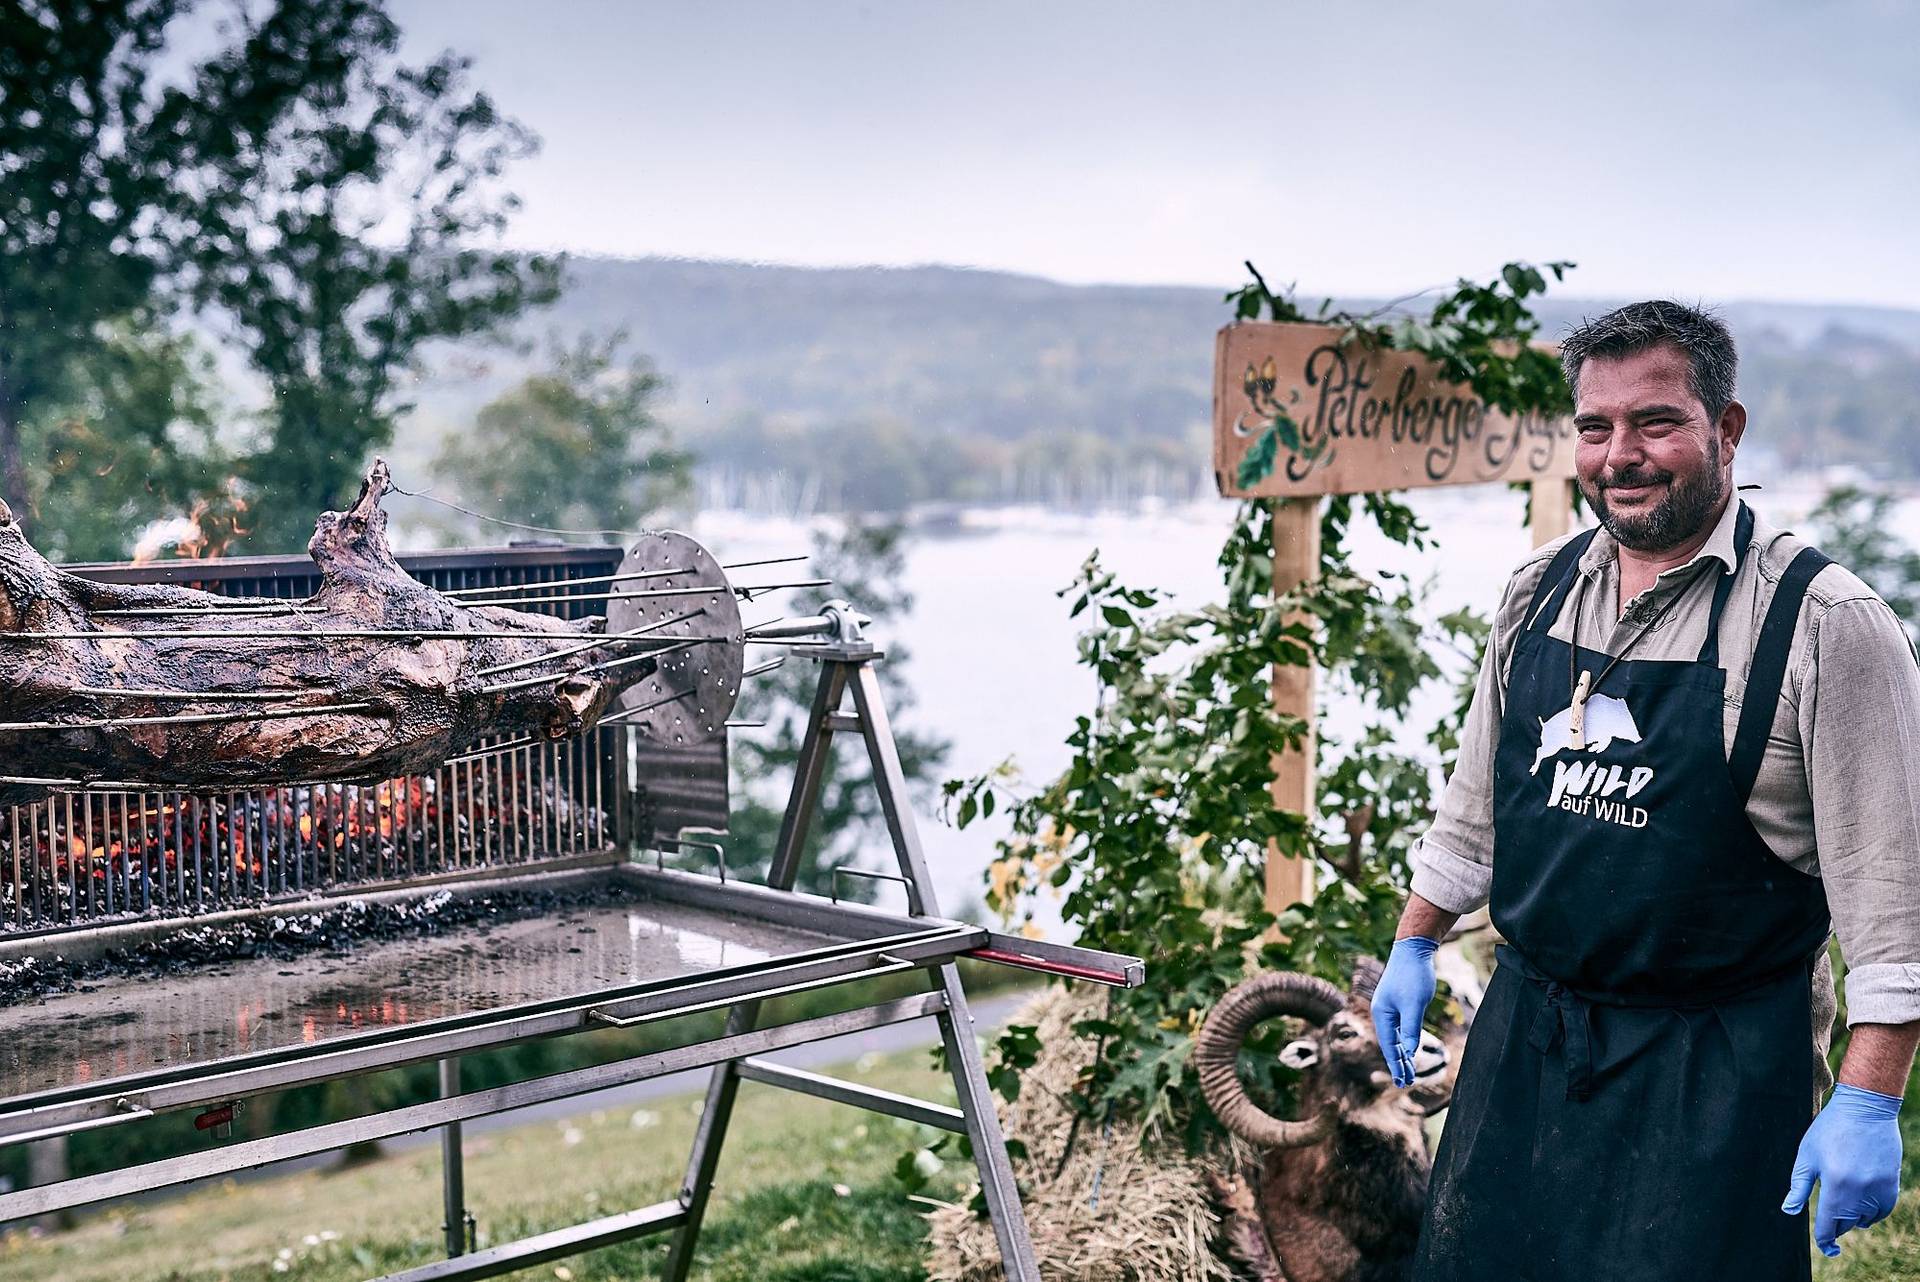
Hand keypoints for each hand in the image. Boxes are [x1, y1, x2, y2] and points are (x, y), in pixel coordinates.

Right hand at [1371, 936, 1438, 1087]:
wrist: (1413, 949)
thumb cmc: (1413, 976)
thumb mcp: (1414, 1005)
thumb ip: (1411, 1029)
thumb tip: (1409, 1052)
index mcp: (1382, 1014)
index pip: (1389, 1046)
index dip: (1397, 1065)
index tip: (1403, 1083)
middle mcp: (1382, 1012)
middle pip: (1389, 1043)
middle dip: (1398, 1063)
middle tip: (1406, 1083)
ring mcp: (1389, 1006)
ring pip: (1395, 1036)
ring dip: (1402, 1053)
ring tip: (1409, 1071)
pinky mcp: (1398, 1001)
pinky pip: (1399, 1027)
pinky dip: (1404, 1039)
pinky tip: (1410, 1047)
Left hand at [1781, 1082, 1903, 1256]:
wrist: (1864, 1110)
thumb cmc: (1829, 1131)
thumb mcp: (1807, 1156)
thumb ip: (1798, 1186)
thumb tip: (1789, 1211)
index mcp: (1835, 1184)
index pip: (1829, 1224)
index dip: (1824, 1239)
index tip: (1825, 1247)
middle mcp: (1859, 1191)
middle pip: (1846, 1224)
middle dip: (1836, 1225)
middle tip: (1829, 1220)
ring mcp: (1878, 1189)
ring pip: (1865, 1219)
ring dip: (1853, 1218)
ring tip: (1843, 1202)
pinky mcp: (1892, 1184)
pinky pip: (1882, 1211)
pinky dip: (1871, 1212)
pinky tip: (1860, 1201)